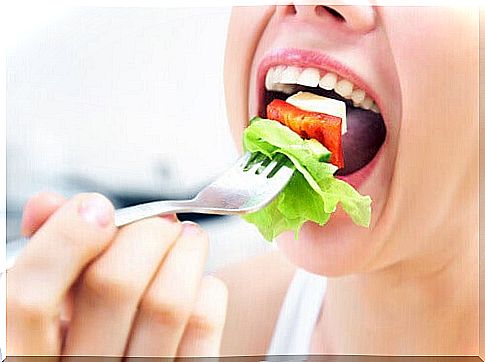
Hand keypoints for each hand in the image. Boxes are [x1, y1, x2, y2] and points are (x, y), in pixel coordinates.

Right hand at [7, 192, 227, 356]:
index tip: (96, 207)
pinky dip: (206, 288)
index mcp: (30, 352)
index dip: (65, 239)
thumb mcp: (53, 301)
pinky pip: (201, 324)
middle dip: (145, 232)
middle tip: (160, 221)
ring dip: (185, 250)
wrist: (132, 361)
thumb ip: (47, 255)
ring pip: (167, 302)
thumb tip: (47, 205)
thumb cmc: (88, 330)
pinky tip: (198, 282)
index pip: (30, 297)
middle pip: (113, 285)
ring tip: (188, 236)